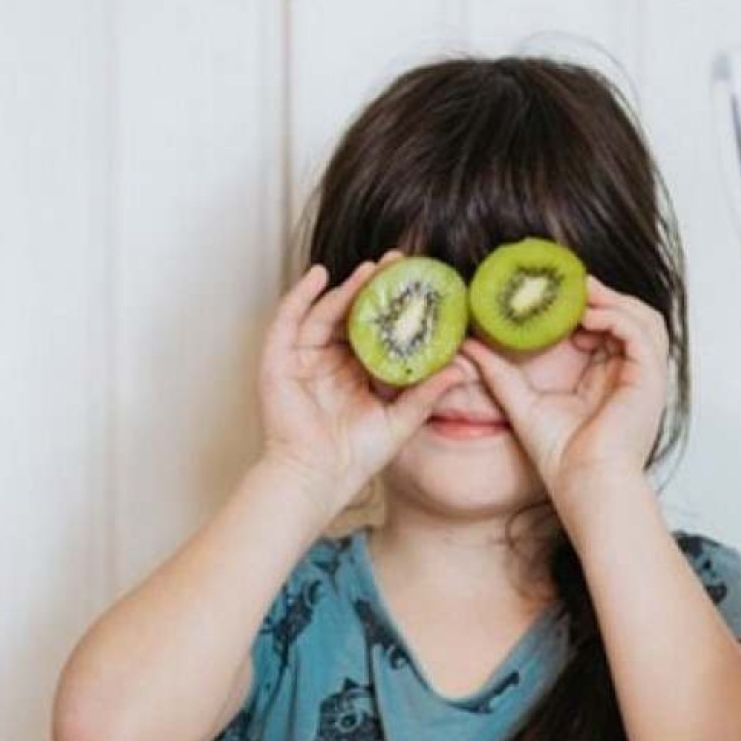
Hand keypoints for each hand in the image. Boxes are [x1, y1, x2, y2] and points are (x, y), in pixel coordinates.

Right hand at [259, 254, 473, 511]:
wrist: (317, 478)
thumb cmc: (354, 458)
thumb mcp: (400, 421)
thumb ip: (426, 394)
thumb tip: (461, 369)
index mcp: (354, 374)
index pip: (376, 331)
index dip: (396, 307)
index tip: (421, 284)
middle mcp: (327, 363)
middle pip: (351, 315)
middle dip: (374, 288)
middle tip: (401, 262)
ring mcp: (301, 361)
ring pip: (324, 313)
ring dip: (346, 288)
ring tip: (372, 268)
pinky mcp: (278, 362)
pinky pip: (287, 321)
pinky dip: (300, 296)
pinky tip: (318, 276)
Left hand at [459, 276, 668, 501]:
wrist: (582, 483)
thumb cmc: (559, 455)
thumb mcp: (520, 401)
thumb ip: (499, 372)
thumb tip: (469, 345)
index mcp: (608, 378)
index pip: (606, 328)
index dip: (585, 307)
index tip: (554, 295)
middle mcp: (630, 374)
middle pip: (629, 317)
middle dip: (603, 295)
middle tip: (570, 284)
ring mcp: (644, 376)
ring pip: (642, 318)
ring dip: (613, 300)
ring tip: (579, 294)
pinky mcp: (650, 379)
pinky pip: (641, 333)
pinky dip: (616, 317)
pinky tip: (587, 317)